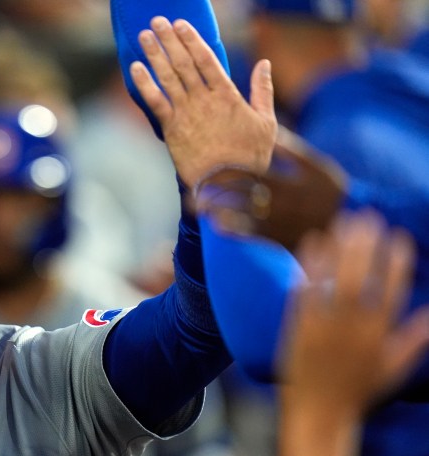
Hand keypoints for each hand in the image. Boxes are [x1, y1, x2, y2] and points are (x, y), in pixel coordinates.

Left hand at [129, 17, 276, 187]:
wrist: (228, 185)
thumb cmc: (250, 157)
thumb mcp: (267, 122)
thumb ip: (263, 90)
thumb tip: (265, 64)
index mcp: (227, 95)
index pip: (206, 59)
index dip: (192, 40)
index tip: (181, 25)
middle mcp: (204, 99)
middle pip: (183, 63)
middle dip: (169, 40)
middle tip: (157, 22)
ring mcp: (186, 114)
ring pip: (167, 77)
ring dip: (155, 54)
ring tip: (145, 36)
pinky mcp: (172, 129)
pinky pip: (155, 102)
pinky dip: (144, 84)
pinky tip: (135, 68)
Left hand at [194, 127, 347, 250]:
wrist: (346, 225)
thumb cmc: (331, 191)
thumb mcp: (316, 166)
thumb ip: (292, 151)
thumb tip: (270, 130)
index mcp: (285, 183)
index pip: (247, 175)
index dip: (225, 173)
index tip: (209, 169)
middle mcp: (277, 205)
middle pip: (237, 197)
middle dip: (214, 192)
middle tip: (194, 189)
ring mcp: (276, 224)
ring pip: (239, 218)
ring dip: (216, 212)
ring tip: (196, 208)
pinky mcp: (277, 240)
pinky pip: (249, 237)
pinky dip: (231, 230)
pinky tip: (215, 225)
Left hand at [279, 211, 428, 416]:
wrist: (318, 413)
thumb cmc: (359, 389)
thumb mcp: (394, 367)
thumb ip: (415, 338)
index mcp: (379, 337)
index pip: (393, 292)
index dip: (397, 262)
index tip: (399, 237)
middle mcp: (352, 330)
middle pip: (361, 280)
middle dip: (366, 246)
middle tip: (368, 217)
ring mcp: (323, 328)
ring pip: (332, 281)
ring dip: (338, 248)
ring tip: (342, 221)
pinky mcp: (298, 328)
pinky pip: (304, 291)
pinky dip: (309, 265)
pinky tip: (313, 241)